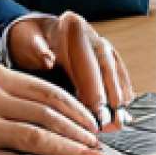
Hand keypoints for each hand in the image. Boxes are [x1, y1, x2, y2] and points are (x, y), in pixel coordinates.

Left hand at [8, 11, 134, 130]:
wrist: (38, 30)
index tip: (97, 113)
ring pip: (116, 73)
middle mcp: (94, 38)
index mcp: (77, 30)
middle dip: (110, 100)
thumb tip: (47, 60)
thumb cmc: (31, 39)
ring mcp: (102, 46)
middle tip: (113, 124)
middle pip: (106, 71)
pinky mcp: (107, 55)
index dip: (94, 92)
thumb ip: (37, 50)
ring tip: (122, 121)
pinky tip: (126, 106)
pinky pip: (119, 72)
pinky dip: (123, 89)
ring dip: (119, 98)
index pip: (89, 66)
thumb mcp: (28, 41)